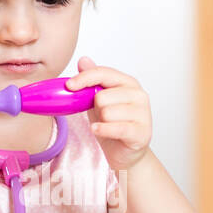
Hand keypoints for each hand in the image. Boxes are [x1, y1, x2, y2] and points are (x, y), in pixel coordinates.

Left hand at [66, 56, 150, 171]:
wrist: (125, 153)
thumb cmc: (113, 124)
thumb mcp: (99, 101)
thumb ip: (93, 81)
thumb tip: (83, 60)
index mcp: (128, 83)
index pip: (103, 73)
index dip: (84, 78)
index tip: (69, 86)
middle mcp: (139, 95)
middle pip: (102, 96)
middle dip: (96, 108)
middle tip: (102, 116)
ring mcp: (143, 113)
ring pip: (107, 112)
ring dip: (101, 122)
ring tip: (108, 126)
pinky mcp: (141, 132)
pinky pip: (114, 128)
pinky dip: (102, 130)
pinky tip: (99, 131)